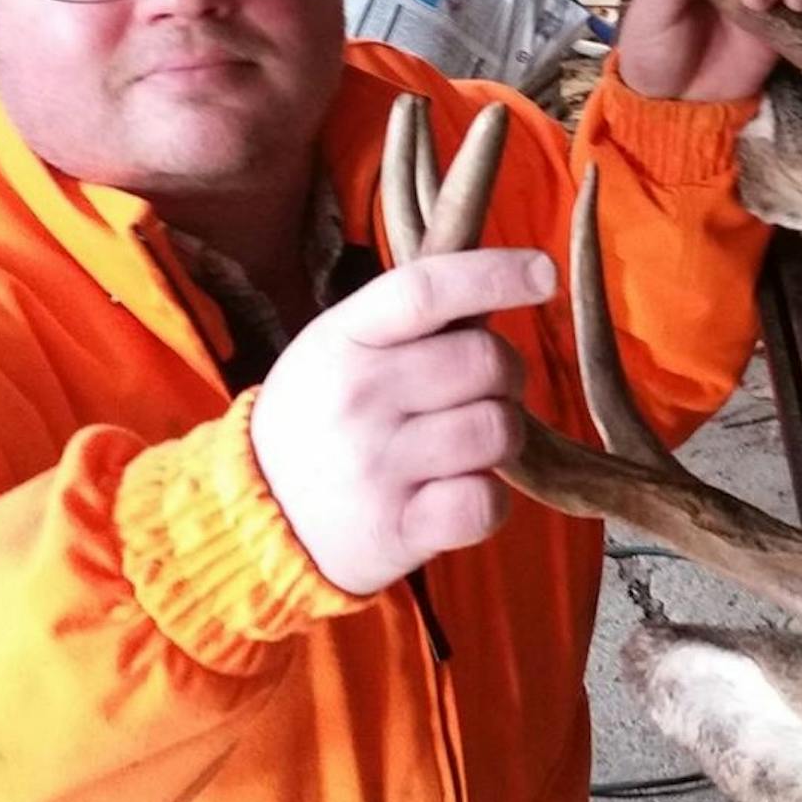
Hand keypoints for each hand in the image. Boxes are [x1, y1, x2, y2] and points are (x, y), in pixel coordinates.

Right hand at [249, 249, 555, 594]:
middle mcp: (358, 395)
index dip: (495, 274)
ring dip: (502, 439)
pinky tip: (457, 495)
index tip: (544, 272)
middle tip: (482, 394)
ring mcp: (377, 466)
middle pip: (487, 361)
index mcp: (344, 337)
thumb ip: (412, 320)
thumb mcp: (339, 349)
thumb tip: (506, 281)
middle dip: (506, 377)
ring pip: (499, 430)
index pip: (427, 289)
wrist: (257, 520)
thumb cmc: (322, 418)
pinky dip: (489, 501)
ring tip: (465, 448)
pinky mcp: (397, 529)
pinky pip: (488, 503)